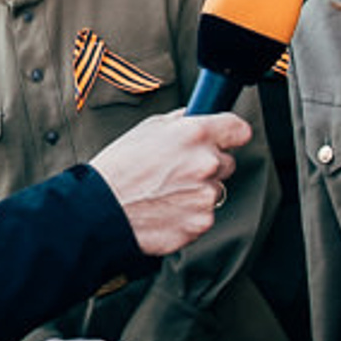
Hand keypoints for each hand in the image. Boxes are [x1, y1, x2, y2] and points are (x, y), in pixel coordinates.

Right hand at [90, 110, 247, 254]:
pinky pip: (204, 214)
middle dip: (208, 164)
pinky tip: (165, 207)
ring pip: (214, 190)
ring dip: (198, 190)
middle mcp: (206, 164)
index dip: (230, 133)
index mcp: (194, 134)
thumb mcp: (147, 128)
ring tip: (165, 190)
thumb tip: (196, 117)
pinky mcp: (201, 223)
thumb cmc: (118, 167)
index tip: (226, 137)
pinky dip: (190, 213)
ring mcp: (206, 196)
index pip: (239, 129)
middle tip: (177, 168)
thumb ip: (180, 122)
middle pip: (227, 162)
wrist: (101, 208)